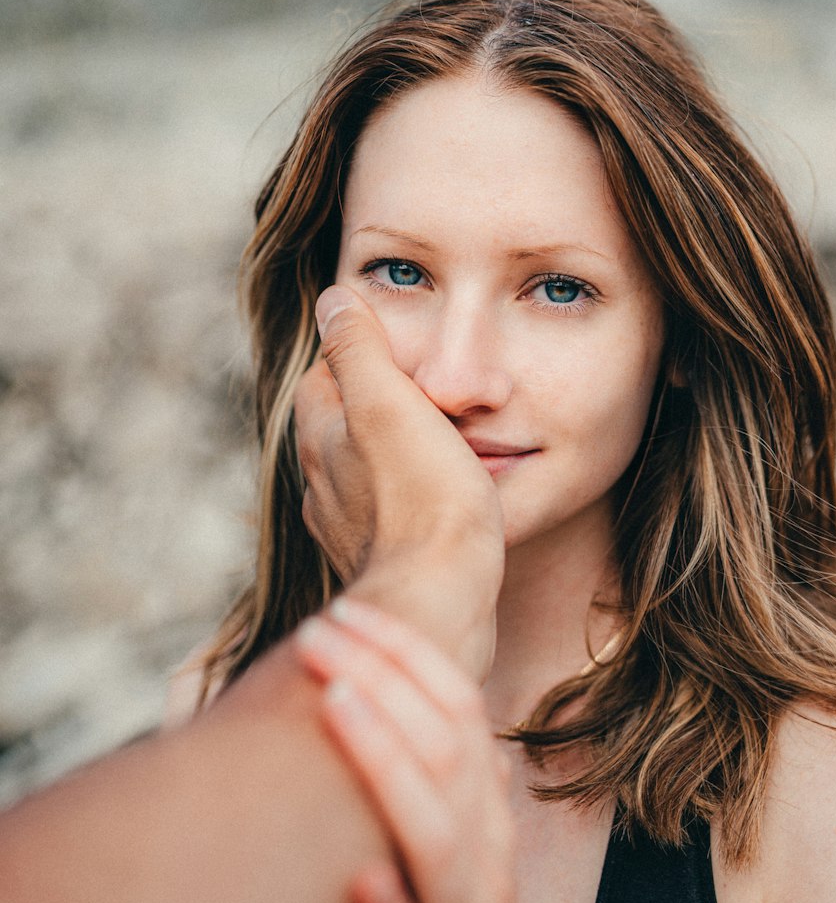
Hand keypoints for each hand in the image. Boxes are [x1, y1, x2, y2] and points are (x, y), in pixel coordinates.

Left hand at [293, 287, 504, 676]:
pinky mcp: (380, 561)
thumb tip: (332, 299)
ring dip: (400, 453)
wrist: (437, 603)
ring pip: (369, 470)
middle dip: (383, 403)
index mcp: (320, 436)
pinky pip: (392, 514)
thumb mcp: (390, 405)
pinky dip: (415, 498)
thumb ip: (360, 349)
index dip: (365, 351)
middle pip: (346, 422)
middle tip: (436, 391)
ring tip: (448, 443)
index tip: (408, 347)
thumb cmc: (423, 501)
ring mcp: (348, 527)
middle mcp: (322, 483)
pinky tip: (447, 501)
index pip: (327, 372)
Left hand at [296, 600, 519, 902]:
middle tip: (318, 629)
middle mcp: (487, 860)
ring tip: (333, 701)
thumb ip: (441, 785)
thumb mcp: (455, 855)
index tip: (345, 608)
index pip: (460, 708)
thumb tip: (410, 699)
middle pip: (448, 748)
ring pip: (438, 834)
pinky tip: (358, 880)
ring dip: (386, 760)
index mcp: (486, 816)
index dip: (406, 653)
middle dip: (384, 678)